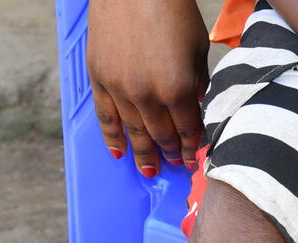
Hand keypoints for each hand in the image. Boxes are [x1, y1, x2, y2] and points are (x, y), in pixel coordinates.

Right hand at [87, 0, 208, 174]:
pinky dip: (112, 138)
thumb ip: (198, 84)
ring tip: (151, 170)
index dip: (192, 145)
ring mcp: (120, 89)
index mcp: (177, 88)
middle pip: (161, 135)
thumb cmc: (172, 11)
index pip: (187, 129)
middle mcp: (147, 95)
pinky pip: (105, 117)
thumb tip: (197, 108)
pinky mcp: (99, 79)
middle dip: (171, 152)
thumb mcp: (197, 49)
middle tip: (176, 163)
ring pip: (133, 133)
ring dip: (144, 154)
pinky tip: (119, 154)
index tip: (194, 156)